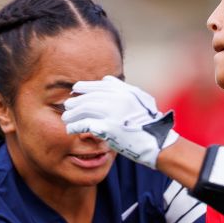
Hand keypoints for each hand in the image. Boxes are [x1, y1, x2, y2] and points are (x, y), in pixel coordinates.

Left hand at [64, 76, 179, 167]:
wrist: (157, 142)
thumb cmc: (150, 124)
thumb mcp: (141, 100)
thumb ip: (123, 89)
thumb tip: (106, 80)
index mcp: (125, 91)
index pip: (99, 85)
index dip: (85, 87)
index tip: (75, 90)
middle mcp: (118, 99)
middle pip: (89, 97)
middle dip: (76, 101)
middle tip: (67, 106)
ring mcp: (113, 113)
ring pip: (85, 109)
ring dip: (73, 114)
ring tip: (66, 118)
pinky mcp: (108, 128)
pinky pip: (85, 125)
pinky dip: (75, 126)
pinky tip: (70, 129)